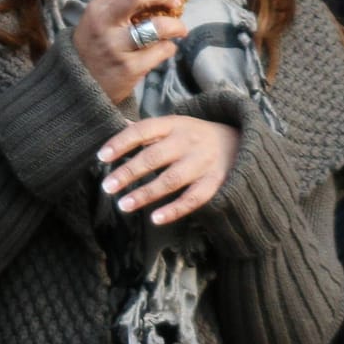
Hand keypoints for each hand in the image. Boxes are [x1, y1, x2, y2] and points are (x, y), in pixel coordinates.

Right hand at [70, 0, 190, 103]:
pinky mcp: (130, 69)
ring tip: (178, 29)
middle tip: (176, 2)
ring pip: (157, 26)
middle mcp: (104, 25)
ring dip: (176, 25)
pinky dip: (170, 47)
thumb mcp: (100, 20)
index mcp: (97, 8)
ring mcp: (117, 47)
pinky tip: (165, 48)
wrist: (80, 88)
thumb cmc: (96, 47)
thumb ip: (123, 3)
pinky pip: (162, 51)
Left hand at [97, 115, 239, 225]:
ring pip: (170, 180)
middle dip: (128, 172)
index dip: (121, 142)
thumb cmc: (197, 136)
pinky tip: (155, 219)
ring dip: (145, 194)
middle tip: (106, 187)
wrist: (242, 143)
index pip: (143, 130)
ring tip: (123, 205)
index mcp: (175, 124)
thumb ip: (148, 130)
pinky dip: (174, 210)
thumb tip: (117, 125)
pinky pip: (192, 199)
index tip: (101, 156)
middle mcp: (188, 141)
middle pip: (154, 157)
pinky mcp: (215, 182)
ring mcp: (202, 162)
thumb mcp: (175, 125)